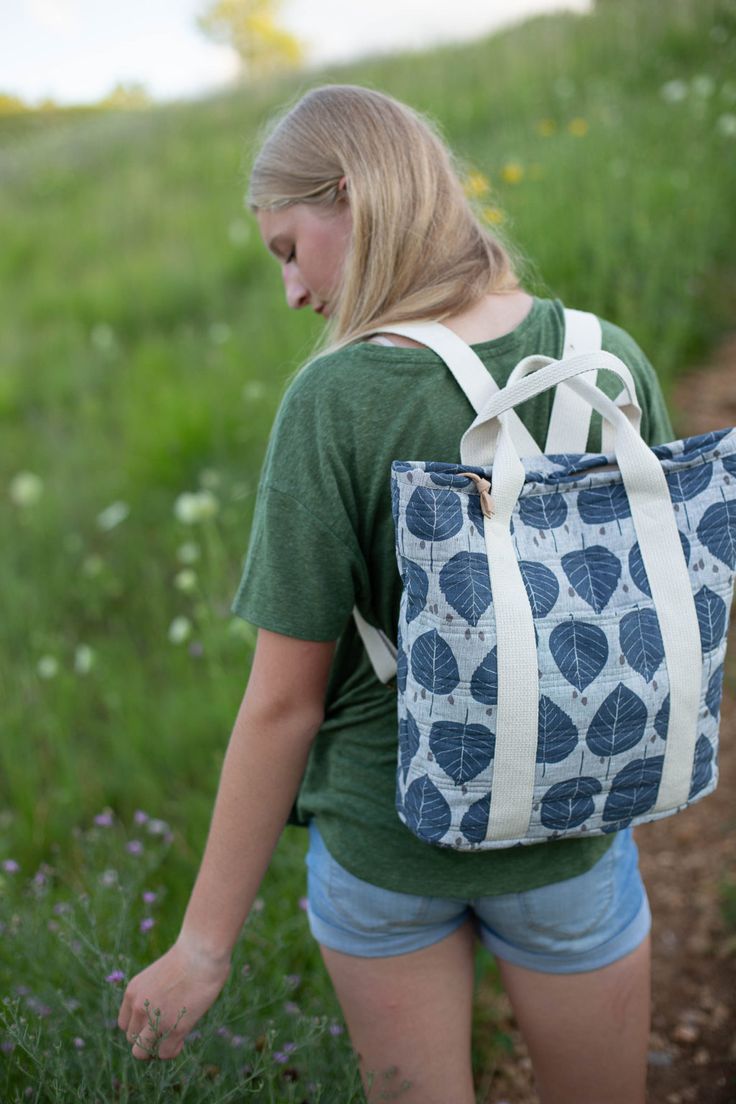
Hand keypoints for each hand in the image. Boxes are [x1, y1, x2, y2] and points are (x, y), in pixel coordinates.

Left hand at [117, 939, 231, 1059]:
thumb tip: (161, 1011)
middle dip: (147, 1039)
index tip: (153, 1023)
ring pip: (142, 1052)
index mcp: (133, 992)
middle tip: (164, 1032)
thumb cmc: (188, 957)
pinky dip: (172, 1051)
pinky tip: (182, 1039)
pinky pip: (165, 1053)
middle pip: (132, 1039)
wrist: (201, 952)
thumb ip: (152, 995)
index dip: (139, 1026)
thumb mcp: (158, 975)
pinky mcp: (174, 1029)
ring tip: (171, 1039)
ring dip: (156, 1048)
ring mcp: (155, 1020)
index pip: (125, 1024)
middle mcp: (139, 1008)